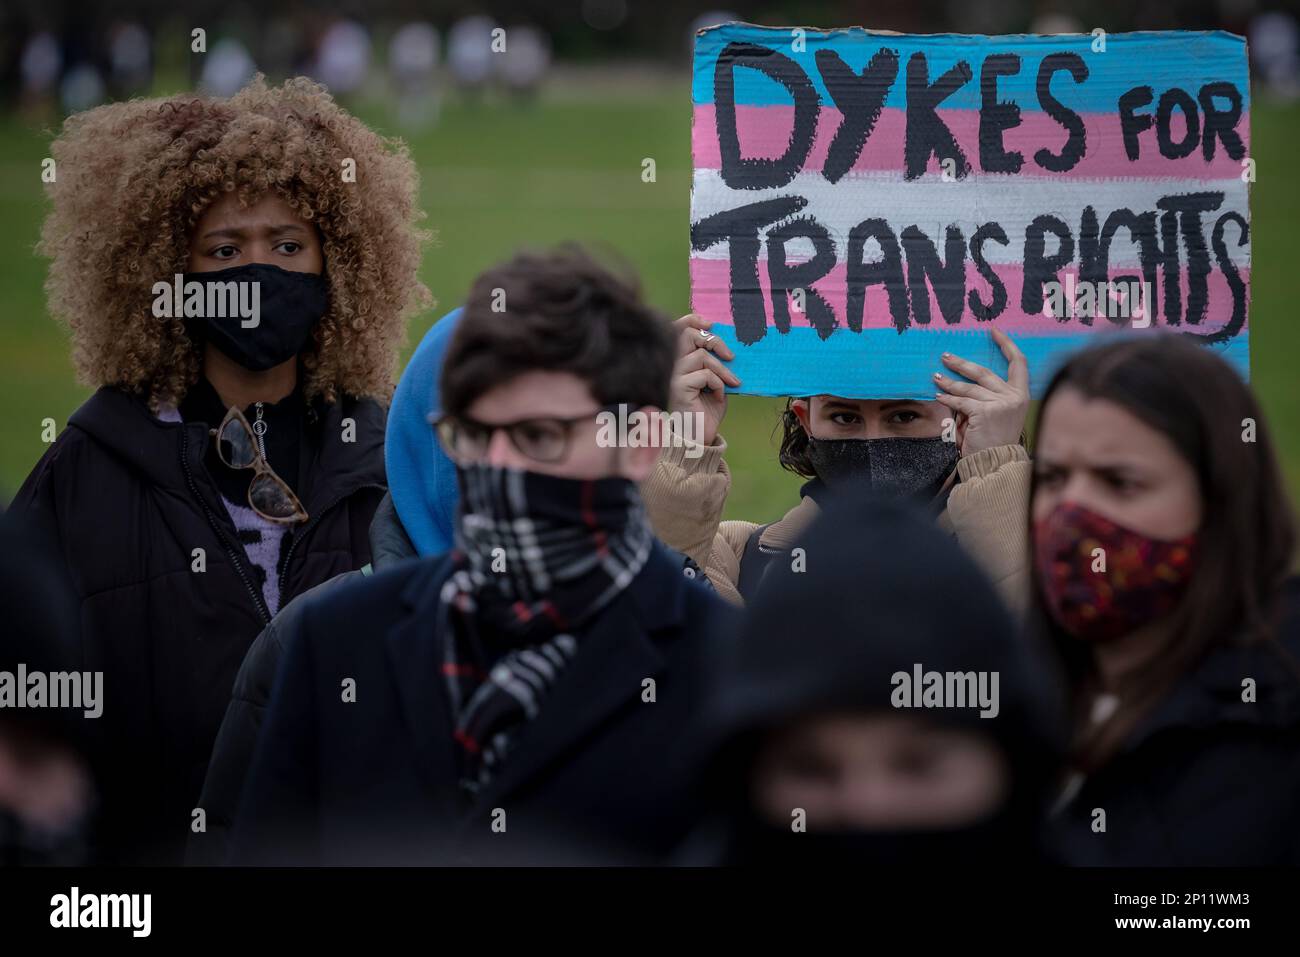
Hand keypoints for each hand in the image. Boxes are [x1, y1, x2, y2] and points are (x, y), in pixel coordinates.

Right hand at [668, 313, 739, 446]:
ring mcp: (672, 376)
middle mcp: (669, 366)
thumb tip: (724, 341)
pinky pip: (705, 375)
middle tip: (730, 356)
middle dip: (714, 341)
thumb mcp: (712, 381)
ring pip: (702, 356)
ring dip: (722, 370)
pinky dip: (718, 384)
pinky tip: (718, 397)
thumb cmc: (706, 409)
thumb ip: (712, 361)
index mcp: (676, 361)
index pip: (677, 330)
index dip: (692, 320)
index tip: (711, 324)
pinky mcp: (679, 388)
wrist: (698, 437)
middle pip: (687, 335)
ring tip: (731, 383)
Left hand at [933, 328, 1028, 455]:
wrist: (996, 464)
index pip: (1019, 363)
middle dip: (962, 363)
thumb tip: (963, 382)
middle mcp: (1014, 397)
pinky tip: (939, 394)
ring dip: (949, 382)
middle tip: (946, 356)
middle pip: (984, 372)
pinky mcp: (984, 412)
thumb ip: (988, 398)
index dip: (1006, 345)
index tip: (993, 332)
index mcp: (1022, 395)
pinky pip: (961, 401)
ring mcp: (1000, 404)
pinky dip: (948, 397)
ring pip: (969, 388)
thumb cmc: (995, 442)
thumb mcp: (999, 415)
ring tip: (936, 377)